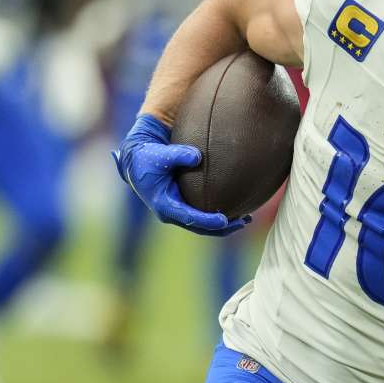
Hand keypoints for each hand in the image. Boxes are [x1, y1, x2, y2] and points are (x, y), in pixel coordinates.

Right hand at [112, 115, 249, 235]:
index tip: (224, 220)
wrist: (138, 160)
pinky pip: (203, 215)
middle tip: (243, 222)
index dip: (207, 221)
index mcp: (164, 205)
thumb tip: (197, 156)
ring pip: (203, 225)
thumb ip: (178, 154)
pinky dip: (218, 215)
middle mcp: (171, 212)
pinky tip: (238, 210)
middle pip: (200, 227)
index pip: (189, 218)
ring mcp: (178, 210)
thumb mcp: (160, 155)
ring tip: (246, 219)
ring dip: (224, 224)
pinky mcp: (183, 205)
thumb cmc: (148, 157)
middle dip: (222, 227)